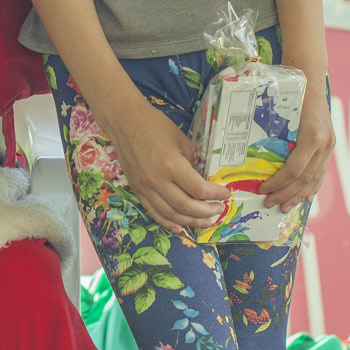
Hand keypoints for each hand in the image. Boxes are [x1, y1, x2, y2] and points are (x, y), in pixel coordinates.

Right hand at [108, 99, 230, 236]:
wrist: (124, 122)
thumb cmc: (154, 125)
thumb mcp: (181, 139)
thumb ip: (194, 160)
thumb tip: (205, 178)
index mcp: (171, 165)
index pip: (198, 189)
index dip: (215, 195)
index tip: (225, 194)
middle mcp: (157, 181)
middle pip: (186, 207)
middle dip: (206, 212)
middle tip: (218, 209)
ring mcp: (145, 188)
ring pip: (171, 215)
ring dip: (191, 222)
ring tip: (206, 221)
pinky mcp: (137, 190)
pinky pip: (154, 213)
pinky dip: (168, 223)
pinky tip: (181, 227)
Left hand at [260, 83, 334, 211]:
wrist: (311, 78)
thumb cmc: (291, 93)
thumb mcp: (280, 113)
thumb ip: (272, 135)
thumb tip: (249, 157)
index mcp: (313, 137)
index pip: (295, 170)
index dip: (279, 183)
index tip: (263, 190)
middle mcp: (324, 143)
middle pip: (305, 178)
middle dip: (286, 194)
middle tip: (269, 204)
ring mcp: (329, 145)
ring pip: (315, 178)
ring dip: (298, 195)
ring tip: (284, 207)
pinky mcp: (330, 145)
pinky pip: (322, 171)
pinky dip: (313, 186)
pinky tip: (305, 197)